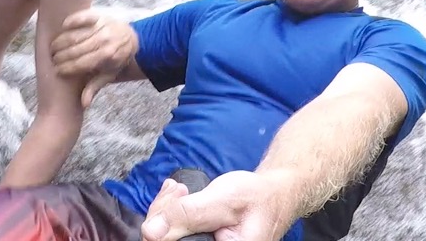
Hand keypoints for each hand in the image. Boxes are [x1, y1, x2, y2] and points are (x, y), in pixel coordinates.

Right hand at [49, 10, 136, 106]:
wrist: (132, 39)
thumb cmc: (117, 59)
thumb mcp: (109, 74)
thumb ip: (95, 87)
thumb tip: (83, 104)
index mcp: (107, 56)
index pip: (81, 63)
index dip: (66, 68)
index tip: (56, 70)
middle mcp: (104, 40)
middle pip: (76, 50)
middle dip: (61, 56)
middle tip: (52, 59)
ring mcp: (102, 27)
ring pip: (75, 35)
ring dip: (61, 41)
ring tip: (52, 47)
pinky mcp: (100, 16)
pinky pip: (83, 17)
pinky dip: (72, 20)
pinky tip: (62, 27)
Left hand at [140, 171, 287, 240]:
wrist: (274, 195)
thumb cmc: (258, 199)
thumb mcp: (223, 201)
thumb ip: (188, 215)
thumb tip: (150, 231)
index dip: (161, 228)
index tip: (174, 197)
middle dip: (163, 213)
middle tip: (178, 190)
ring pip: (165, 236)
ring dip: (166, 210)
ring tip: (181, 190)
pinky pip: (175, 233)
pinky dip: (172, 213)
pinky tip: (181, 197)